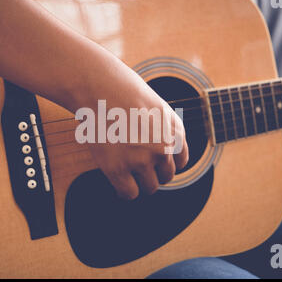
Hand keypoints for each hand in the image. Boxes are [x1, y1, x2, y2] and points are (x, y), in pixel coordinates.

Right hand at [72, 56, 188, 199]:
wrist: (100, 87)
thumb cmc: (123, 93)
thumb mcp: (157, 108)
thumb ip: (164, 130)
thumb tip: (160, 158)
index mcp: (175, 132)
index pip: (181, 162)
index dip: (166, 162)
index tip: (152, 160)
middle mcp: (163, 148)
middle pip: (166, 177)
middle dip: (153, 173)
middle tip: (135, 164)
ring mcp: (141, 160)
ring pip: (150, 187)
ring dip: (140, 182)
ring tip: (126, 171)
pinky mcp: (118, 168)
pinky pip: (129, 193)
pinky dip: (124, 191)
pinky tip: (118, 182)